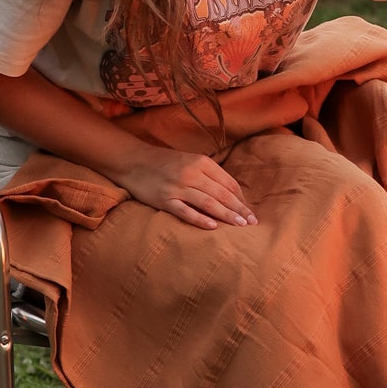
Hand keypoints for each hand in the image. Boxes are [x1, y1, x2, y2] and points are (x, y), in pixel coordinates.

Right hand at [115, 145, 257, 230]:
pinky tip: (213, 227)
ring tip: (240, 226)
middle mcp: (191, 173)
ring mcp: (177, 187)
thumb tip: (232, 194)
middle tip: (252, 223)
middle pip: (222, 194)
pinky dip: (200, 219)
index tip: (250, 211)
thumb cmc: (166, 163)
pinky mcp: (164, 199)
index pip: (228, 183)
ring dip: (226, 215)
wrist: (134, 161)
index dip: (241, 198)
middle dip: (239, 209)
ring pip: (208, 202)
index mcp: (201, 162)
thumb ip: (210, 174)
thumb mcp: (191, 161)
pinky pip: (185, 211)